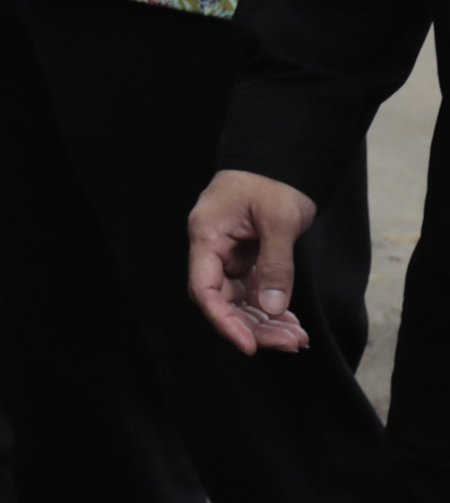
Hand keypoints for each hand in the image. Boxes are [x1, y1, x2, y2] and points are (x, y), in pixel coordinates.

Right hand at [188, 169, 322, 354]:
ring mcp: (230, 254)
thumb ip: (275, 265)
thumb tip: (273, 308)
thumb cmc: (273, 180)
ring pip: (240, 300)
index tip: (249, 344)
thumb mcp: (279, 219)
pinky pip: (254, 291)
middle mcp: (213, 249)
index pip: (204, 288)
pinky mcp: (247, 257)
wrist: (282, 158)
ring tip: (297, 338)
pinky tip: (292, 323)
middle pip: (223, 300)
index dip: (223, 320)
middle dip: (254, 326)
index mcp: (207, 235)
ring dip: (266, 322)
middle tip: (290, 342)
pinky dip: (272, 309)